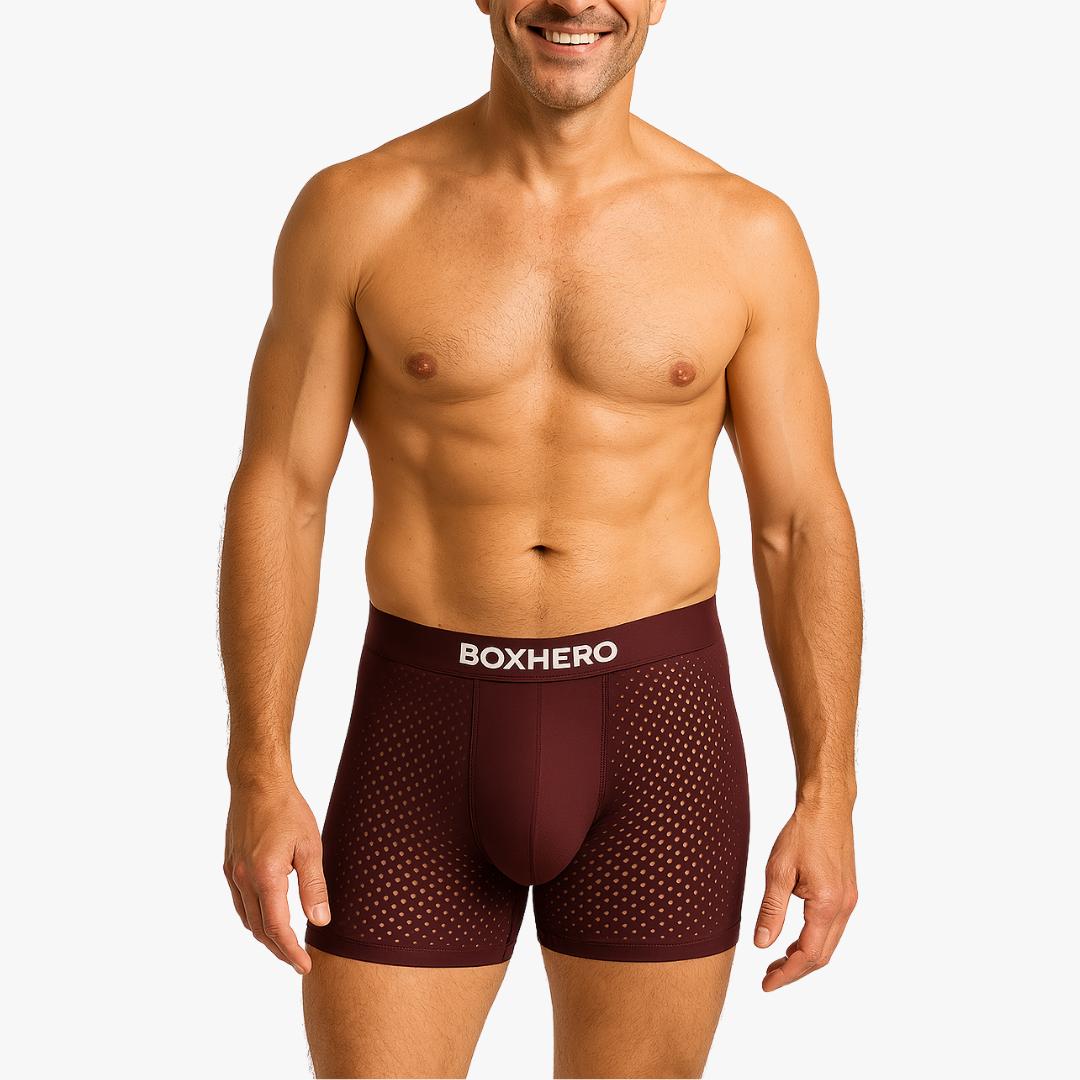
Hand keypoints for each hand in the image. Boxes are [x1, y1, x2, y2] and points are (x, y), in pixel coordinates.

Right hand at [223, 780, 329, 973]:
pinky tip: (267, 917)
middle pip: (259, 929)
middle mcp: (244, 879)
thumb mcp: (310, 846)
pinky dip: (253, 917)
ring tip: (285, 945)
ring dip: (265, 936)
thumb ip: (314, 886)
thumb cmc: (288, 810)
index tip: (305, 966)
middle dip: (279, 949)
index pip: (277, 927)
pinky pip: (240, 902)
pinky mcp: (229, 865)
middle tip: (298, 962)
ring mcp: (233, 872)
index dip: (290, 952)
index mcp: (265, 876)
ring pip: (247, 918)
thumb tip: (319, 921)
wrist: (257, 782)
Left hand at [754, 801, 857, 990]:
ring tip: (777, 962)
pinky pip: (831, 928)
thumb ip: (771, 909)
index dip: (787, 974)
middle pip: (822, 955)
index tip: (767, 984)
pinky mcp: (847, 893)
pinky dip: (813, 940)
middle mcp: (844, 906)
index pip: (808, 954)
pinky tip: (794, 939)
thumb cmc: (802, 832)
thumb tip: (762, 944)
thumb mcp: (778, 870)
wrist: (827, 807)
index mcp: (827, 903)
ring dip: (804, 957)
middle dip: (795, 970)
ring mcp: (849, 900)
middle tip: (768, 977)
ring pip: (828, 943)